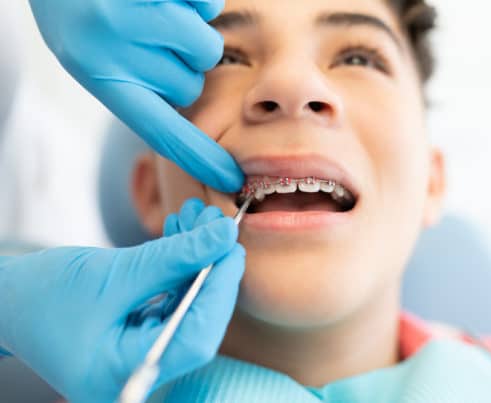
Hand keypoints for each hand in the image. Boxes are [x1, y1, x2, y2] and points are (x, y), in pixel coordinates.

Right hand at [0, 206, 244, 402]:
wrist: (7, 300)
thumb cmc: (42, 294)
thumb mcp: (112, 274)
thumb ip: (173, 258)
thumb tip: (222, 235)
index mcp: (124, 372)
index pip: (195, 337)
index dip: (221, 290)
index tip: (232, 247)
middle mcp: (138, 372)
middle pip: (196, 322)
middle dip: (211, 270)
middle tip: (218, 227)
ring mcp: (140, 355)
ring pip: (187, 307)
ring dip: (195, 261)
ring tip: (197, 218)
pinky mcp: (139, 336)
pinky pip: (171, 302)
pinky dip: (179, 269)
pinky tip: (182, 235)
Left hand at [28, 0, 243, 191]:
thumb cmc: (82, 8)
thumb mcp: (93, 56)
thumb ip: (138, 87)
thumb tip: (190, 105)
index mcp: (98, 72)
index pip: (159, 131)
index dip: (198, 157)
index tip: (227, 178)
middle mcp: (111, 43)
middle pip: (191, 87)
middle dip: (182, 70)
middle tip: (152, 41)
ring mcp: (132, 9)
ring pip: (206, 49)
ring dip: (196, 33)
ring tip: (160, 11)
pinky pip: (210, 5)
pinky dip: (200, 1)